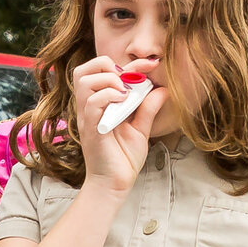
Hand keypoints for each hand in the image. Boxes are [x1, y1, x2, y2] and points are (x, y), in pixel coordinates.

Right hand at [71, 56, 160, 195]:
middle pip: (84, 69)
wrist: (115, 184)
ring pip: (84, 80)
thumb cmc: (124, 159)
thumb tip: (162, 89)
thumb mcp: (141, 129)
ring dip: (108, 79)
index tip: (152, 63)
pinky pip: (92, 102)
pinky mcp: (90, 128)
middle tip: (128, 80)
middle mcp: (89, 107)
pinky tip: (123, 102)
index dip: (130, 62)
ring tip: (125, 92)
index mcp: (100, 103)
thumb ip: (148, 108)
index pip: (104, 70)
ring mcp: (87, 117)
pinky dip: (109, 96)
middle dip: (107, 65)